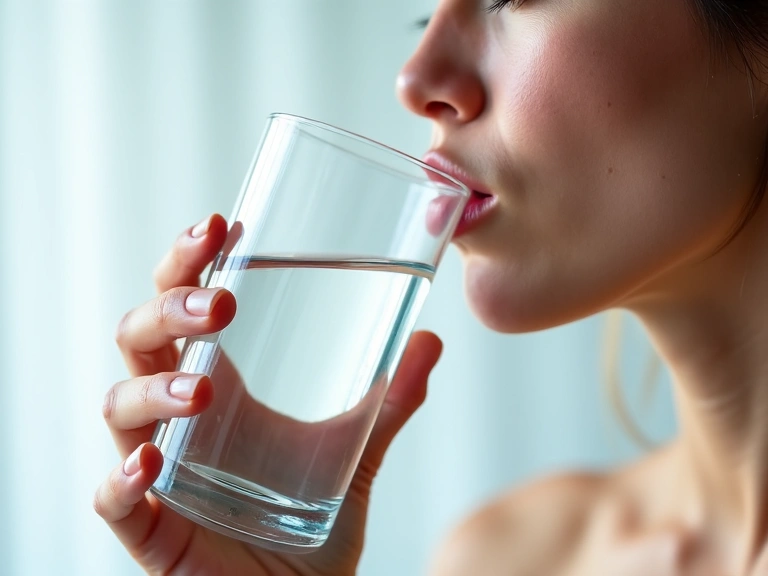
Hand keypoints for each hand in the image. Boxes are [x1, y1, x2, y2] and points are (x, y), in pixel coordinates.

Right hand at [94, 214, 442, 575]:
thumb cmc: (309, 519)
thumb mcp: (355, 450)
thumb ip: (390, 400)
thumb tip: (431, 341)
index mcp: (219, 383)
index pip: (181, 306)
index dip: (186, 263)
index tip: (218, 227)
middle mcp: (176, 416)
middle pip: (140, 338)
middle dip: (169, 308)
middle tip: (218, 303)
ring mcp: (157, 469)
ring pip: (119, 408)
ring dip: (153, 390)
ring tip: (204, 387)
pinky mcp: (150, 527)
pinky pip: (115, 499)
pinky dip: (124, 478)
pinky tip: (155, 461)